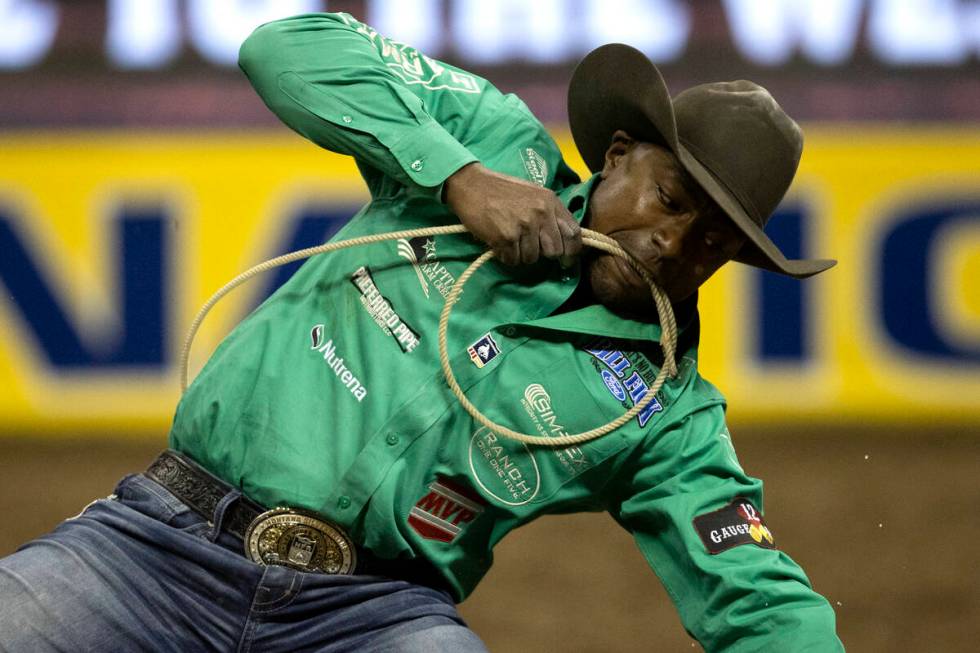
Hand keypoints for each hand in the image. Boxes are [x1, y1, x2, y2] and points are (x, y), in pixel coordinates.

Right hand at [443, 162, 581, 266]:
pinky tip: (498, 240)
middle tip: (528, 246)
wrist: (471, 184)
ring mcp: (524, 226)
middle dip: (542, 253)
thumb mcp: (533, 195)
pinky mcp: (506, 237)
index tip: (565, 260)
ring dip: (519, 254)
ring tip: (508, 237)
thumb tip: (563, 243)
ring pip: (531, 258)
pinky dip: (505, 255)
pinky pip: (512, 260)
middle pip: (554, 251)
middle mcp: (541, 213)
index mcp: (550, 201)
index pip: (573, 233)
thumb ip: (549, 214)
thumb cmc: (501, 191)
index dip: (572, 252)